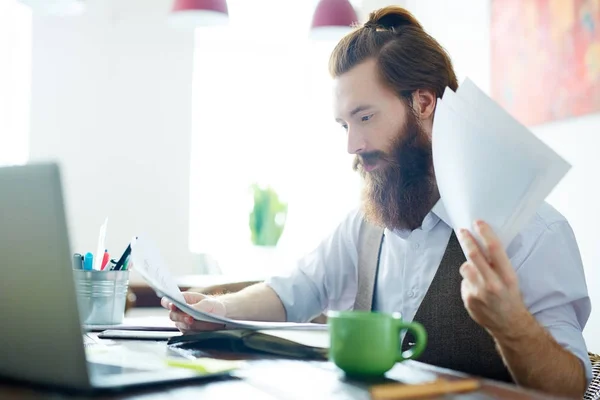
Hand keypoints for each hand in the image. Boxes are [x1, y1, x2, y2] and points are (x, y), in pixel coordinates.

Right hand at [161, 292, 225, 333]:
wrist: (220, 316)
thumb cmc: (213, 305)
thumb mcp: (208, 303)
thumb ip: (199, 306)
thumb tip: (190, 309)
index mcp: (182, 300)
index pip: (167, 301)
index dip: (167, 303)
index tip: (173, 305)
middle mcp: (179, 311)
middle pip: (172, 315)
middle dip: (180, 316)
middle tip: (189, 317)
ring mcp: (182, 322)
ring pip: (180, 325)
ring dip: (188, 324)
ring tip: (195, 321)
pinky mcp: (187, 331)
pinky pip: (187, 333)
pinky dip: (194, 331)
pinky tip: (201, 328)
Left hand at [457, 220, 529, 339]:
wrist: (509, 324)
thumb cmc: (510, 297)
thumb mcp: (511, 278)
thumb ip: (498, 264)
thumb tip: (483, 242)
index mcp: (508, 276)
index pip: (494, 249)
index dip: (485, 233)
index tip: (478, 223)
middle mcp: (493, 284)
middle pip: (474, 255)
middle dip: (467, 240)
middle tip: (463, 231)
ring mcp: (479, 292)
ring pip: (465, 267)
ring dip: (469, 266)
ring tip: (478, 274)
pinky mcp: (468, 299)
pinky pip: (464, 282)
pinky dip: (468, 281)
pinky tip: (477, 289)